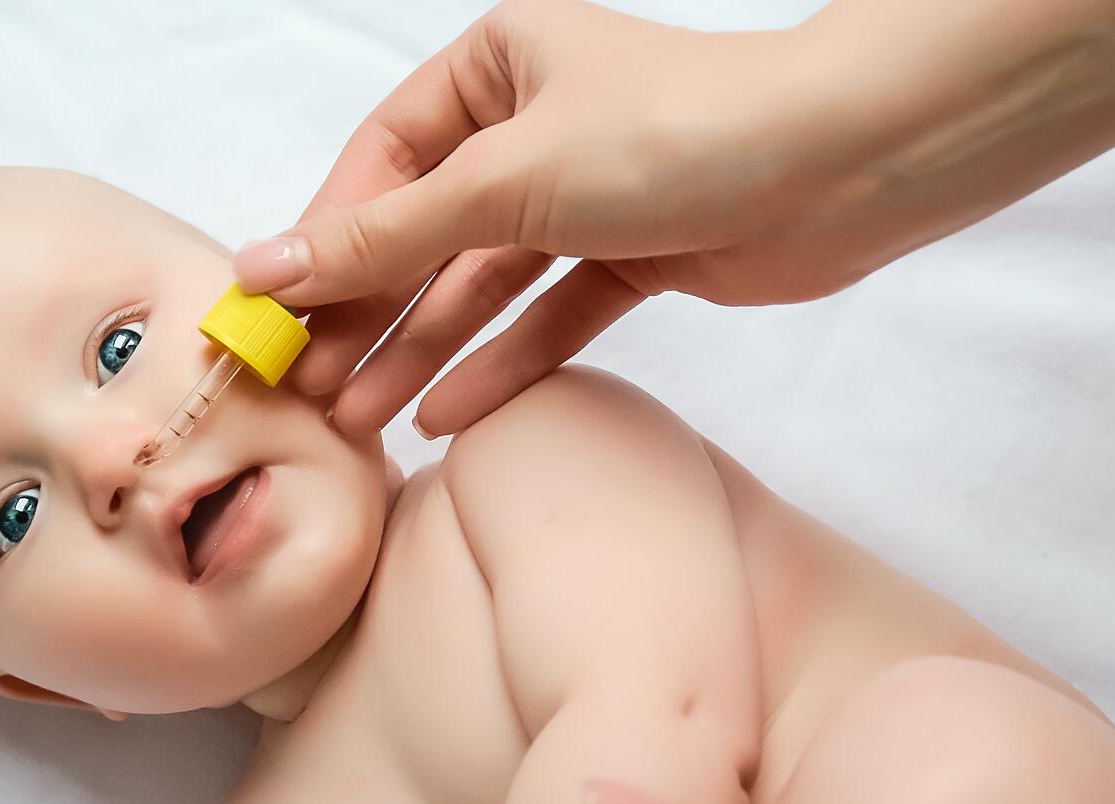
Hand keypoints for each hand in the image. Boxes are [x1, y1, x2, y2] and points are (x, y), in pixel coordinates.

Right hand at [238, 0, 1114, 438]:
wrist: (846, 165)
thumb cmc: (678, 133)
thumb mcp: (509, 179)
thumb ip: (389, 236)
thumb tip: (269, 271)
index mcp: (494, 68)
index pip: (380, 164)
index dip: (326, 244)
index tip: (276, 320)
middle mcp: (533, 128)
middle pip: (426, 231)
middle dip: (371, 313)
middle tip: (312, 393)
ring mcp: (584, 196)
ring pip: (484, 282)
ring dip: (426, 349)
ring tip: (367, 424)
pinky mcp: (634, 258)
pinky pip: (548, 315)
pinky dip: (505, 361)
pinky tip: (452, 416)